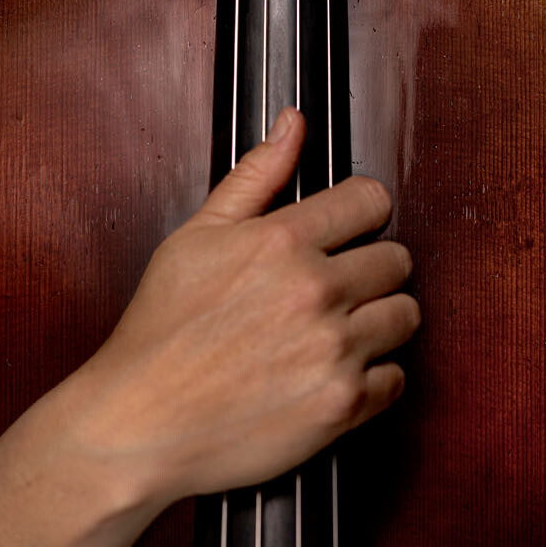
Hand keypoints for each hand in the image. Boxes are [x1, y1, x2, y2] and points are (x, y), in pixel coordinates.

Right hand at [68, 109, 419, 505]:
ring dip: (379, 321)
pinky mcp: (341, 406)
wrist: (140, 423)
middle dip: (371, 269)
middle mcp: (315, 292)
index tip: (349, 232)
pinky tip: (332, 373)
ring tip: (337, 332)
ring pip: (405, 316)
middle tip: (335, 289)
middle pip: (397, 259)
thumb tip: (293, 123)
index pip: (371, 200)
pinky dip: (373, 378)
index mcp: (281, 242)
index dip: (361, 214)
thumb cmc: (159, 334)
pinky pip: (396, 379)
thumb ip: (255, 177)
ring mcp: (333, 350)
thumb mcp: (195, 238)